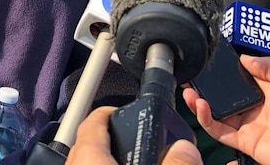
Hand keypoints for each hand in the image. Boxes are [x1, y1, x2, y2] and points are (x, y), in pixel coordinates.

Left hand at [65, 106, 201, 164]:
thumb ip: (174, 164)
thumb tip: (185, 149)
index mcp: (88, 158)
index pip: (92, 121)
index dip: (109, 111)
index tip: (122, 111)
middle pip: (86, 141)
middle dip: (109, 137)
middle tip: (132, 139)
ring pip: (84, 161)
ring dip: (103, 158)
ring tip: (127, 159)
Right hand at [183, 55, 269, 164]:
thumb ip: (268, 66)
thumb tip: (244, 57)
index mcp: (269, 89)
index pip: (241, 76)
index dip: (225, 69)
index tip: (208, 59)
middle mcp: (257, 106)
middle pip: (225, 94)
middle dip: (207, 85)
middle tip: (191, 75)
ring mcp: (250, 124)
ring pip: (217, 112)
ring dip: (200, 101)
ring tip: (188, 90)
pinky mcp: (245, 141)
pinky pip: (219, 131)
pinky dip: (205, 119)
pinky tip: (199, 105)